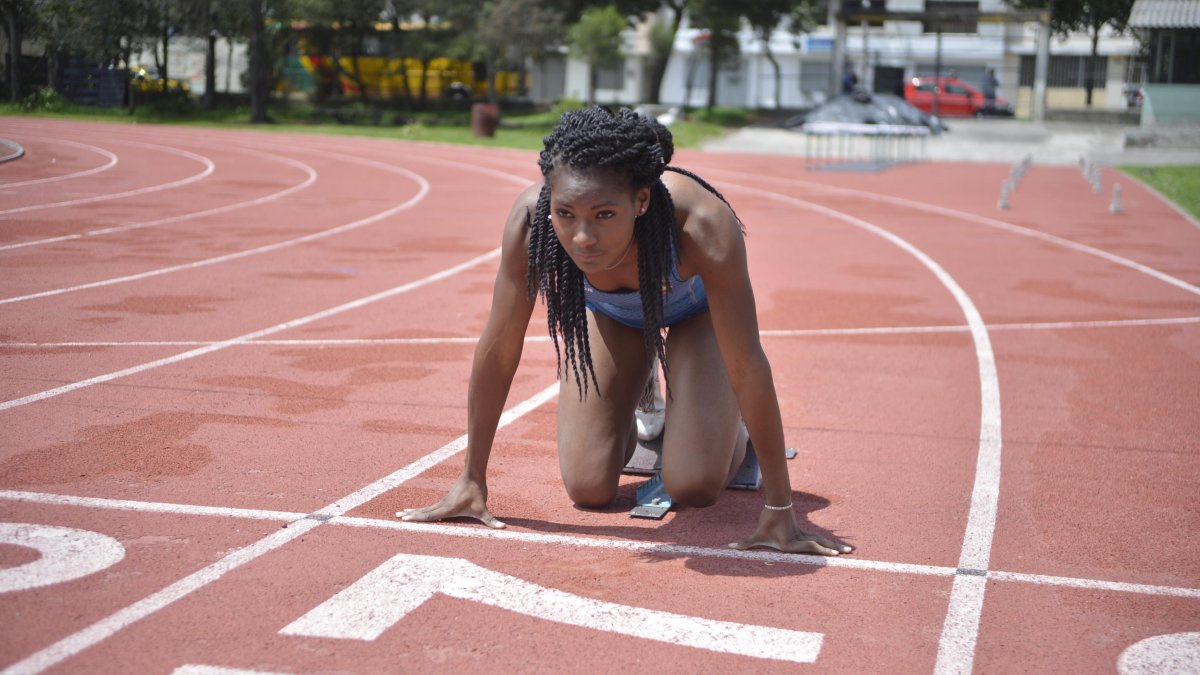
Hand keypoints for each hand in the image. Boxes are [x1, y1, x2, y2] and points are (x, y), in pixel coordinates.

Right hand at [397, 473, 505, 528]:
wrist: (473, 475)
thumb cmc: (477, 493)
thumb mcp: (484, 509)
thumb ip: (491, 520)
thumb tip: (503, 528)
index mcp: (447, 509)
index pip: (429, 516)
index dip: (417, 518)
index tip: (406, 519)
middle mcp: (442, 505)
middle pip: (423, 512)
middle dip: (410, 515)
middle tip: (397, 517)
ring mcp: (442, 502)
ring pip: (425, 508)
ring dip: (413, 512)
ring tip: (400, 513)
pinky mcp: (444, 500)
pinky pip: (429, 507)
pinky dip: (420, 510)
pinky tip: (415, 511)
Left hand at [729, 507, 852, 555]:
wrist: (776, 505)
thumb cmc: (766, 522)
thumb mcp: (756, 535)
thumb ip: (745, 543)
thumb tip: (729, 547)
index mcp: (791, 543)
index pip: (807, 546)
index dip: (819, 549)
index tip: (831, 553)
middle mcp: (801, 539)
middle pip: (820, 544)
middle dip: (834, 549)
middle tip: (848, 553)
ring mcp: (805, 535)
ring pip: (823, 541)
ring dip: (836, 545)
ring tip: (851, 550)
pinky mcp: (806, 533)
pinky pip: (821, 539)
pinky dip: (832, 542)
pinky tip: (843, 546)